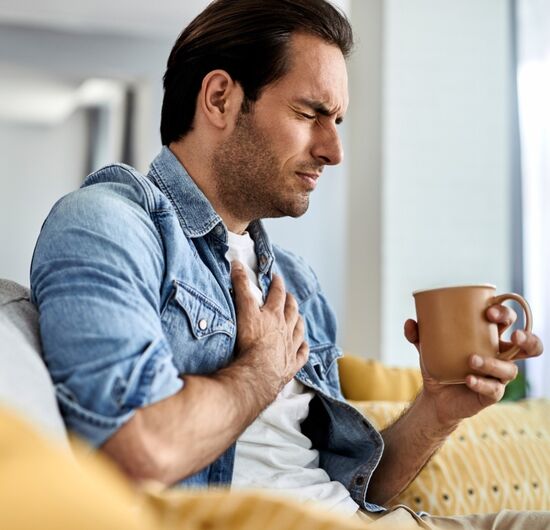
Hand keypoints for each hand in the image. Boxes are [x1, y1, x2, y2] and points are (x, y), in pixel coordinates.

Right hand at [231, 261, 308, 401]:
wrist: (259, 372)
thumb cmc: (251, 342)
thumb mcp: (244, 309)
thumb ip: (241, 286)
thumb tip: (237, 263)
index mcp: (274, 315)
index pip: (277, 294)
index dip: (277, 284)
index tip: (277, 277)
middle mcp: (285, 329)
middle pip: (291, 311)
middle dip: (290, 301)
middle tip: (290, 296)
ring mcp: (290, 347)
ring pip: (298, 330)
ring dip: (299, 322)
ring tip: (299, 317)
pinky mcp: (291, 365)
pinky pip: (301, 355)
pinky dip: (303, 349)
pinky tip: (304, 346)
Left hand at [404, 303, 542, 425]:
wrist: (434, 396)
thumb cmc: (439, 364)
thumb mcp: (426, 347)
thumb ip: (418, 334)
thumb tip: (410, 322)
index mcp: (488, 337)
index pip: (507, 320)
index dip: (504, 313)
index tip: (488, 311)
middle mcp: (499, 355)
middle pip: (527, 345)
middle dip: (526, 338)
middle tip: (513, 335)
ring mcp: (498, 376)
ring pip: (510, 369)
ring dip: (494, 363)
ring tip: (472, 359)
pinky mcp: (492, 394)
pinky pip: (494, 389)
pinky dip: (481, 383)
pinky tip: (468, 379)